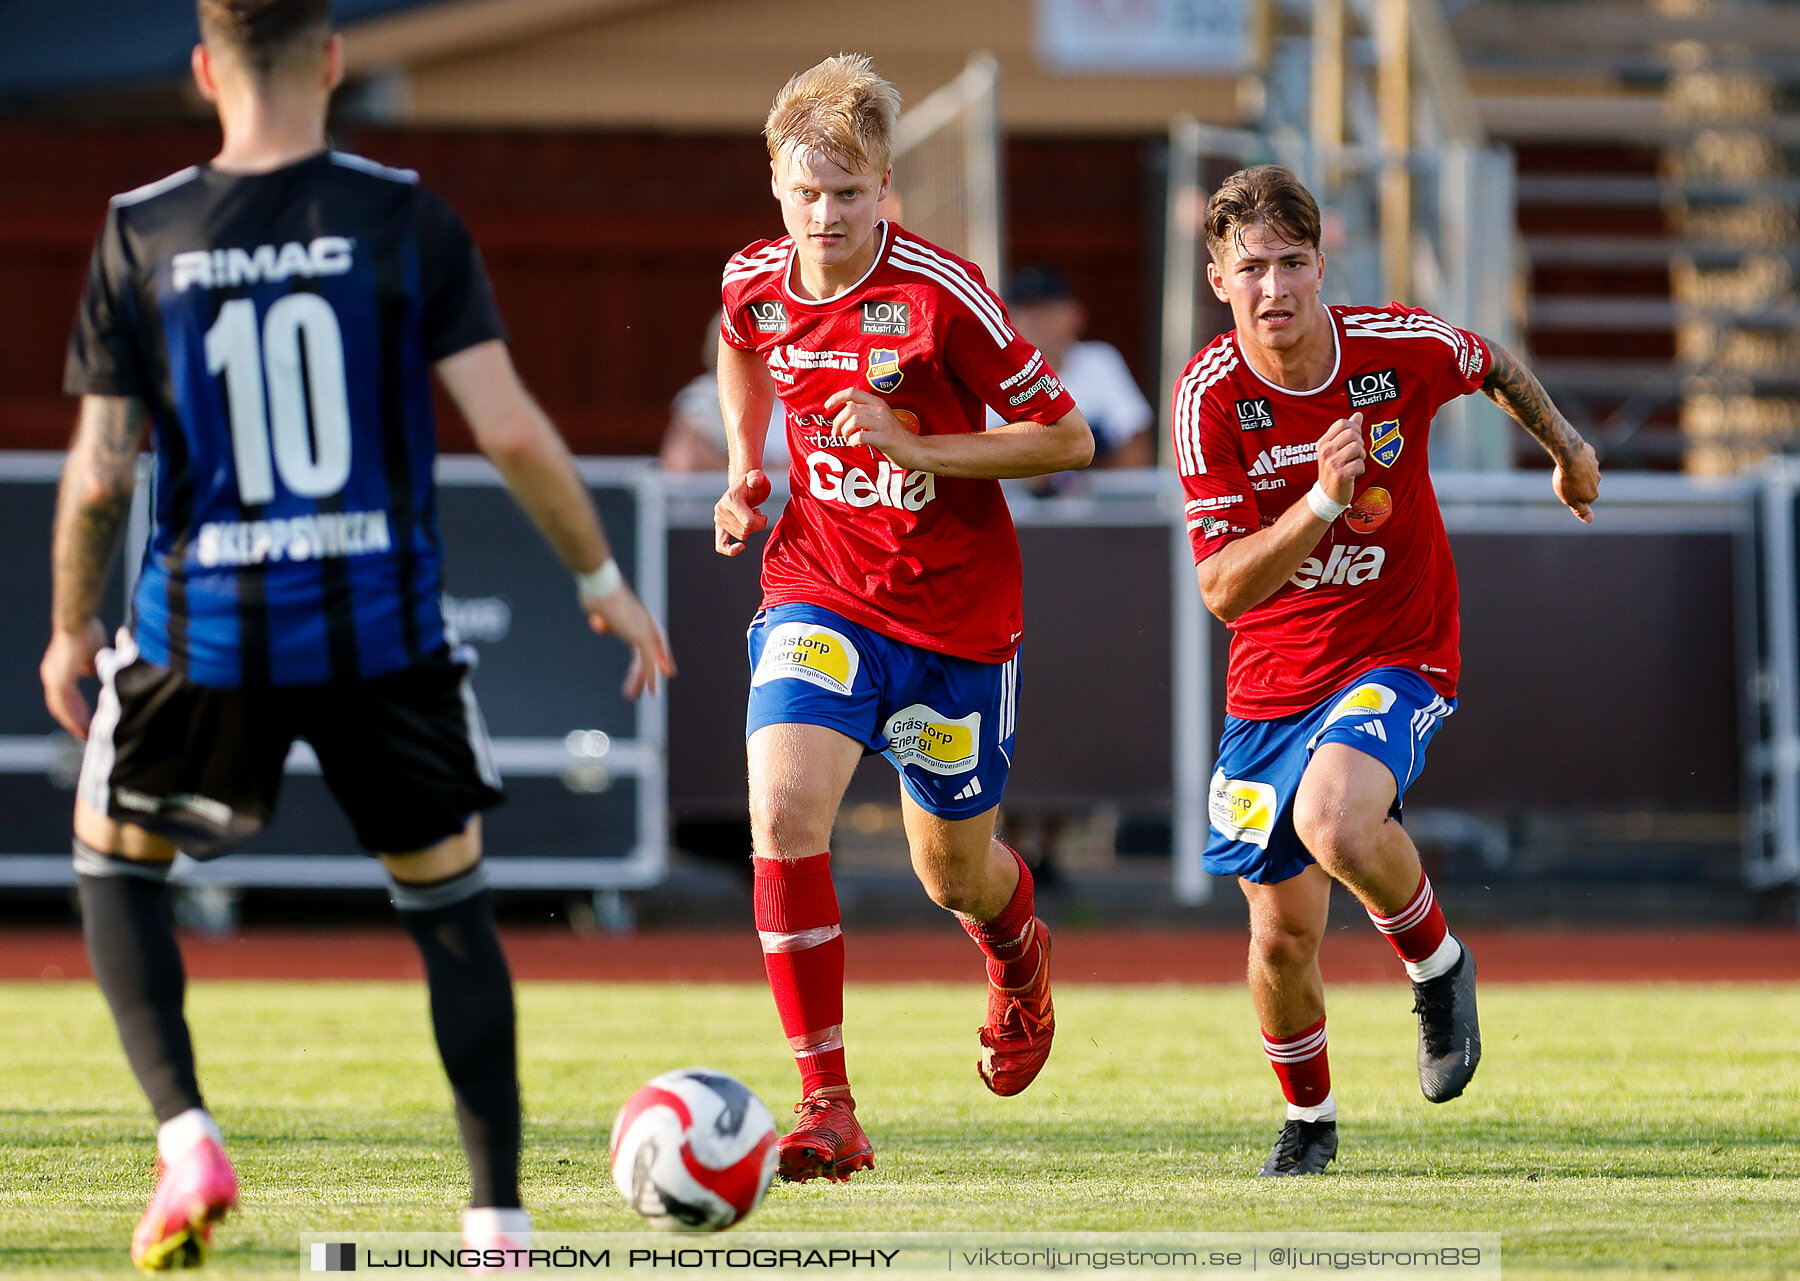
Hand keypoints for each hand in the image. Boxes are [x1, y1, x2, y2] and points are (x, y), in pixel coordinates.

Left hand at [41, 618, 106, 738]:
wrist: (78, 624)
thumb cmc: (86, 632)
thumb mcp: (92, 654)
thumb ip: (89, 666)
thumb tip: (90, 672)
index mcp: (59, 669)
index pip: (65, 695)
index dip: (76, 708)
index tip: (86, 720)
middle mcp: (52, 674)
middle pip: (61, 705)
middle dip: (74, 720)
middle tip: (86, 734)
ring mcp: (53, 678)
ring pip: (60, 707)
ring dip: (73, 722)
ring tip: (85, 736)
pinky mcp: (58, 680)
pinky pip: (63, 704)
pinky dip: (71, 717)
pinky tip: (80, 726)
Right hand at [581, 583, 675, 697]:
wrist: (600, 586)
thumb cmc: (595, 593)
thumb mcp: (598, 610)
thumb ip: (602, 619)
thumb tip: (602, 625)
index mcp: (636, 616)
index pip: (652, 639)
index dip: (658, 654)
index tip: (664, 668)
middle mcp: (645, 623)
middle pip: (653, 652)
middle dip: (650, 671)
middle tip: (652, 689)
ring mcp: (646, 630)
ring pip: (649, 660)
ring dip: (643, 680)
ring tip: (633, 695)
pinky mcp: (643, 637)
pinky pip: (648, 662)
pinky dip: (650, 677)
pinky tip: (652, 690)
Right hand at [714, 469, 772, 556]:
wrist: (743, 486)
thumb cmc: (754, 483)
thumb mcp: (758, 478)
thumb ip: (757, 477)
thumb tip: (755, 481)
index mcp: (730, 499)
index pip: (748, 523)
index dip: (760, 522)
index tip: (763, 513)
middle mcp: (721, 510)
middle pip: (745, 531)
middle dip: (756, 525)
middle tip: (757, 513)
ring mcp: (718, 518)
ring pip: (740, 536)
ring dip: (749, 529)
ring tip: (749, 514)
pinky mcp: (719, 526)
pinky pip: (721, 545)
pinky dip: (730, 550)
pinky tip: (741, 548)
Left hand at [825, 388, 927, 469]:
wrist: (916, 450)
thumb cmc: (895, 436)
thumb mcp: (880, 418)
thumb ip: (865, 411)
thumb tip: (846, 405)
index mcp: (878, 403)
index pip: (852, 392)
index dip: (836, 397)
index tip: (827, 406)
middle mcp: (880, 410)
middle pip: (849, 409)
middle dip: (837, 422)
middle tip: (836, 434)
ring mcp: (883, 424)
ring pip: (853, 420)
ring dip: (844, 432)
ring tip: (847, 439)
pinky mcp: (884, 438)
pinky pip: (860, 436)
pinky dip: (853, 441)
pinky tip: (856, 445)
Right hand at [1315, 413, 1366, 505]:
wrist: (1327, 494)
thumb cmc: (1334, 469)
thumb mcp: (1336, 449)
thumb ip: (1347, 431)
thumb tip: (1358, 414)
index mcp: (1323, 442)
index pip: (1342, 423)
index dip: (1354, 429)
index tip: (1354, 440)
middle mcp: (1325, 451)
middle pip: (1352, 434)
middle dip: (1359, 443)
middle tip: (1355, 454)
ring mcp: (1332, 463)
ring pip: (1357, 448)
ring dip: (1361, 456)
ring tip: (1354, 463)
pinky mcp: (1340, 475)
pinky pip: (1360, 464)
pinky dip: (1361, 469)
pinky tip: (1354, 473)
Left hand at [1554, 441, 1599, 522]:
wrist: (1570, 456)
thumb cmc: (1568, 480)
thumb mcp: (1571, 500)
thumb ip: (1580, 510)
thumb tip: (1590, 520)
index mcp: (1593, 494)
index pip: (1583, 500)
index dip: (1572, 497)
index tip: (1566, 493)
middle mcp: (1597, 480)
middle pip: (1585, 485)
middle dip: (1576, 484)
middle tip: (1564, 481)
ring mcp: (1595, 466)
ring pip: (1584, 471)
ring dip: (1576, 471)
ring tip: (1565, 469)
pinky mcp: (1590, 454)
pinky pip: (1584, 458)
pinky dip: (1578, 459)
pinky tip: (1569, 458)